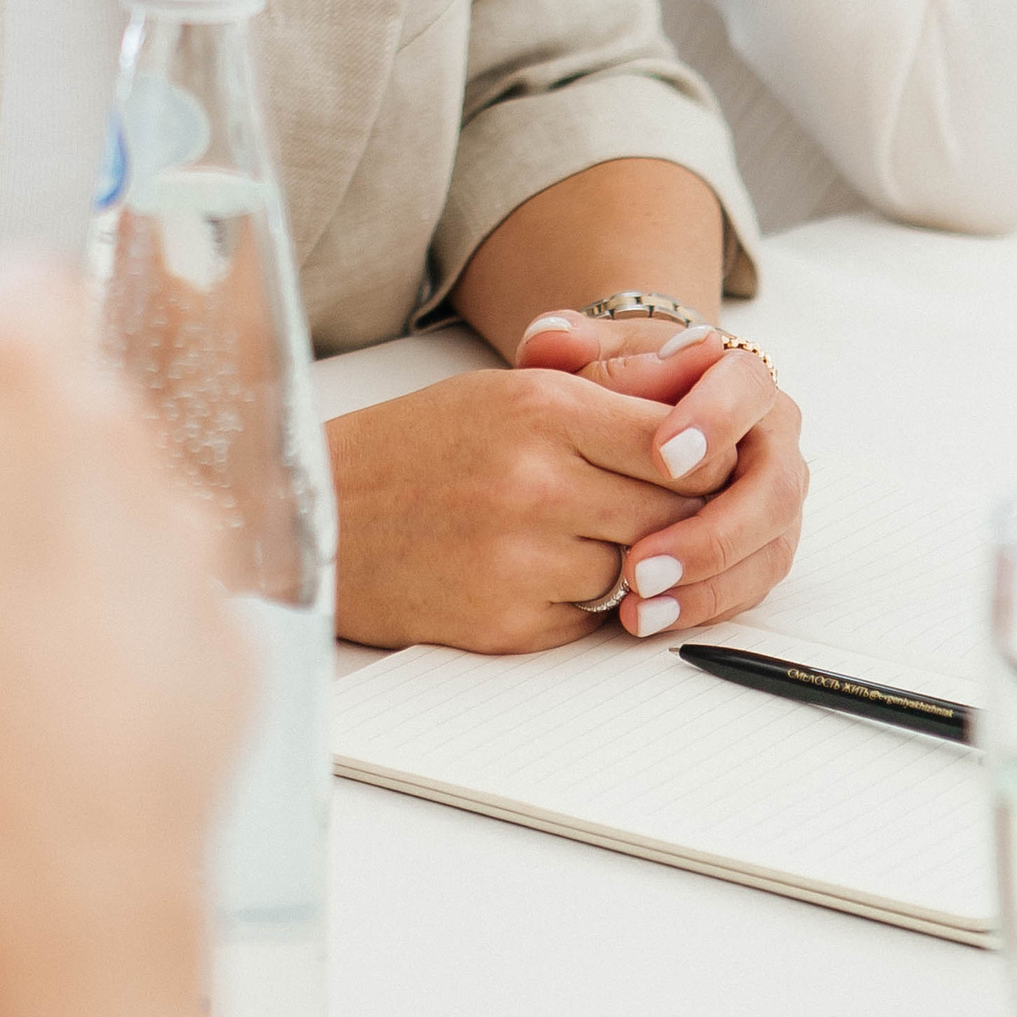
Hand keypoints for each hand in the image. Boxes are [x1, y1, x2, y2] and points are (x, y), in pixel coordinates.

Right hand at [326, 337, 806, 651]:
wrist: (318, 516)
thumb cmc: (413, 447)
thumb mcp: (505, 392)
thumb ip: (601, 402)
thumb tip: (697, 421)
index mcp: (539, 407)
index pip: (674, 441)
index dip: (699, 458)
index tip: (697, 465)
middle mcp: (536, 480)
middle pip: (670, 512)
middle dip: (675, 514)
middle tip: (657, 508)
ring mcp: (522, 558)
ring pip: (637, 569)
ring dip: (626, 560)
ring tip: (577, 535)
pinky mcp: (508, 624)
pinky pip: (589, 618)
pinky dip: (580, 601)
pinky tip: (537, 571)